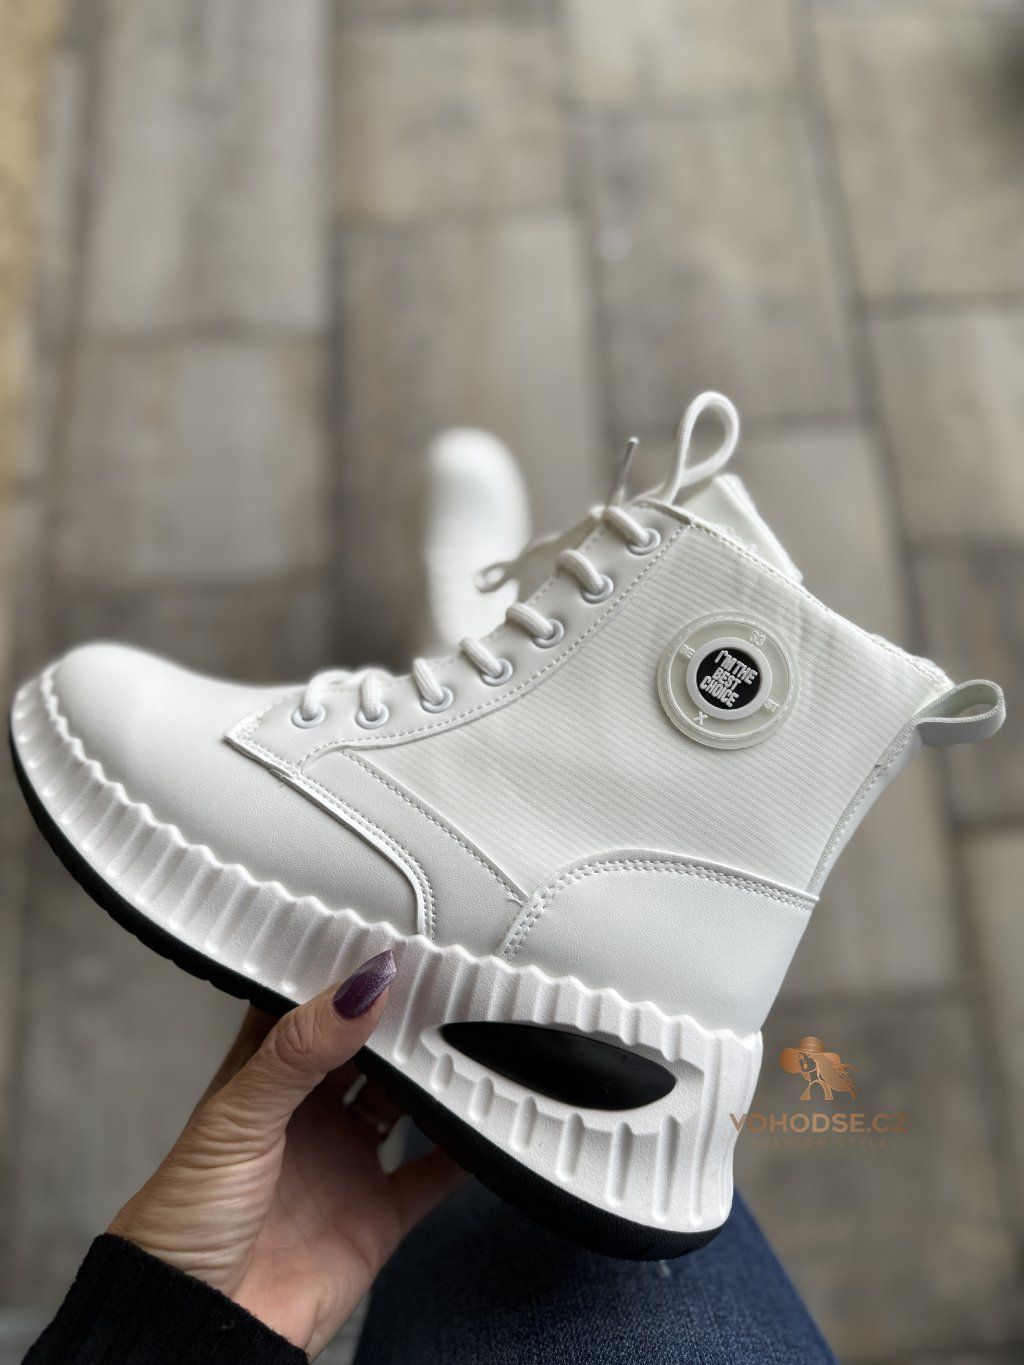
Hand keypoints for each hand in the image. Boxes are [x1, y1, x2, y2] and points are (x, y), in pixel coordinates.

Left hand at [109, 950, 464, 1356]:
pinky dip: (466, 1149)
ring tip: (475, 1031)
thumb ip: (299, 1051)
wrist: (196, 1328)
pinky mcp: (377, 1213)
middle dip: (402, 1017)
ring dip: (437, 1073)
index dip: (343, 974)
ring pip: (407, 1100)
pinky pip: (435, 1172)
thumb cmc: (182, 1223)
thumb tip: (359, 989)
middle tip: (447, 976)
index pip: (309, 1008)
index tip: (386, 939)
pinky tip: (491, 1120)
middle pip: (368, 1049)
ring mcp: (346, 1162)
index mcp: (264, 1080)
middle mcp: (308, 1115)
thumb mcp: (237, 1119)